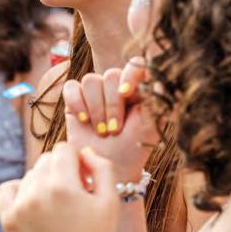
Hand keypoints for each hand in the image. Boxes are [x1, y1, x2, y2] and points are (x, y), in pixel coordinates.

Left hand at [0, 143, 117, 231]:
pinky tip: (33, 201)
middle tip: (73, 193)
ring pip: (30, 174)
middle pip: (46, 159)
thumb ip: (102, 166)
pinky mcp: (7, 219)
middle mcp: (37, 192)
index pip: (64, 149)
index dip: (77, 160)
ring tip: (57, 204)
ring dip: (43, 181)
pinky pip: (7, 188)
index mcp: (63, 185)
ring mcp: (19, 206)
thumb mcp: (110, 200)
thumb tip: (83, 152)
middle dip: (61, 169)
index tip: (84, 178)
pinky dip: (19, 189)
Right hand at [64, 58, 157, 182]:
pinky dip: (77, 104)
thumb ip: (155, 102)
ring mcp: (94, 90)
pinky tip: (84, 121)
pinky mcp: (74, 98)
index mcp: (137, 88)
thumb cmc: (132, 149)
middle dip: (112, 105)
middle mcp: (115, 85)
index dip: (130, 74)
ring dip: (96, 109)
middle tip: (114, 130)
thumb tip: (159, 81)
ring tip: (101, 131)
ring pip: (90, 80)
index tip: (127, 93)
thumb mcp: (150, 128)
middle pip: (110, 75)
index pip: (135, 64)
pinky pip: (71, 87)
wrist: (106, 167)